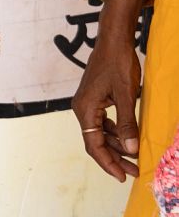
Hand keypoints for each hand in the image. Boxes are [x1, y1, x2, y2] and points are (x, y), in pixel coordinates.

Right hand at [72, 33, 141, 182]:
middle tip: (133, 171)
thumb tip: (131, 150)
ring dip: (117, 145)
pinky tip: (129, 137)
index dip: (108, 163)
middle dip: (115, 158)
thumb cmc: (119, 63)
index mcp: (85, 109)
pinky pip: (104, 122)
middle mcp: (82, 109)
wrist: (114, 39)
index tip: (122, 176)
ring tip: (134, 158)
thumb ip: (127, 124)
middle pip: (96, 142)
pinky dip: (116, 132)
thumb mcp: (127, 96)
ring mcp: (88, 104)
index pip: (94, 145)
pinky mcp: (96, 99)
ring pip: (101, 133)